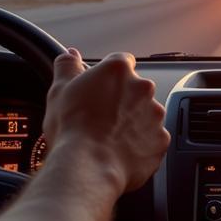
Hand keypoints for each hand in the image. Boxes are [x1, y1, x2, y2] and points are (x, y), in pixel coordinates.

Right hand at [43, 48, 169, 193]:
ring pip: (146, 114)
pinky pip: (152, 139)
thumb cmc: (72, 128)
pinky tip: (122, 152)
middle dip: (122, 101)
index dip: (110, 76)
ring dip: (133, 122)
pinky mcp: (161, 139)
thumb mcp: (59, 91)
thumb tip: (70, 55)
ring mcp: (155, 114)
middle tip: (101, 118)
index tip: (101, 88)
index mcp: (118, 70)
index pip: (121, 62)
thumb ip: (67, 67)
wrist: (89, 165)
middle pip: (135, 89)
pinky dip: (141, 144)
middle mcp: (143, 88)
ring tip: (110, 138)